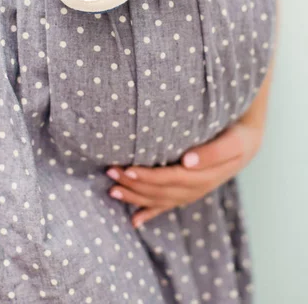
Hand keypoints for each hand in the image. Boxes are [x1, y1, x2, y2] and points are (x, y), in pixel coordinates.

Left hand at [106, 119, 262, 227]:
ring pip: (160, 199)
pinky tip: (134, 220)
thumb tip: (187, 161)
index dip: (148, 176)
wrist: (248, 143)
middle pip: (160, 190)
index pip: (170, 178)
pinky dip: (150, 213)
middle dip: (134, 184)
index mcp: (204, 176)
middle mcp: (196, 188)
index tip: (127, 169)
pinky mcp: (189, 192)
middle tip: (110, 173)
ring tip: (112, 191)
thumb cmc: (237, 137)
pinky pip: (168, 206)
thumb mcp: (232, 142)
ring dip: (135, 197)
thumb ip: (213, 152)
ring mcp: (192, 193)